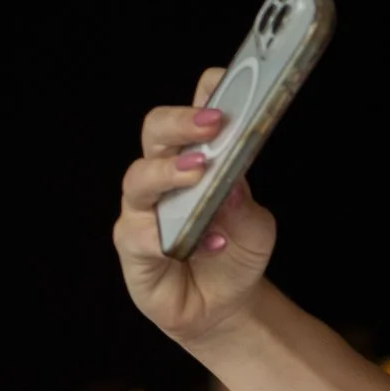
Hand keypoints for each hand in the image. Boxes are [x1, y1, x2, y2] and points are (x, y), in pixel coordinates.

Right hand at [113, 69, 278, 345]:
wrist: (224, 306)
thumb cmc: (236, 253)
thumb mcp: (257, 230)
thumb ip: (247, 206)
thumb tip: (234, 183)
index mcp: (195, 159)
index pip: (191, 115)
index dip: (203, 94)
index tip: (220, 84)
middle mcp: (163, 176)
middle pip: (155, 133)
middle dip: (181, 124)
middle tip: (212, 125)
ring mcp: (143, 209)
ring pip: (139, 177)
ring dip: (169, 172)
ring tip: (198, 172)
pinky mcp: (132, 245)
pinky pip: (142, 234)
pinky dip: (175, 237)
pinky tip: (210, 242)